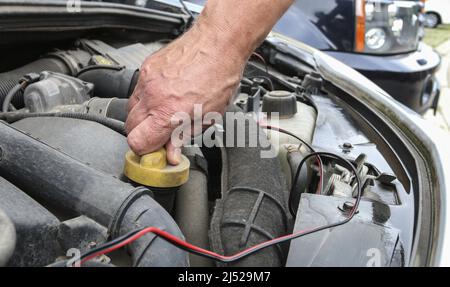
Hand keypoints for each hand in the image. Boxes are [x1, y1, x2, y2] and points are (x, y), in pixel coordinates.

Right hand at [125, 22, 246, 164]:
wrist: (218, 43)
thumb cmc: (220, 76)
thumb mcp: (208, 117)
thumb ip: (184, 137)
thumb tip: (172, 153)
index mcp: (167, 112)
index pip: (137, 142)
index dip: (145, 150)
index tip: (155, 151)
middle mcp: (152, 96)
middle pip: (130, 127)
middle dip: (144, 134)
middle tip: (162, 134)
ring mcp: (146, 80)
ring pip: (131, 109)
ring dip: (144, 117)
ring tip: (166, 112)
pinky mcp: (146, 68)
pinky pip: (137, 91)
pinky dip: (147, 99)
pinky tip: (165, 96)